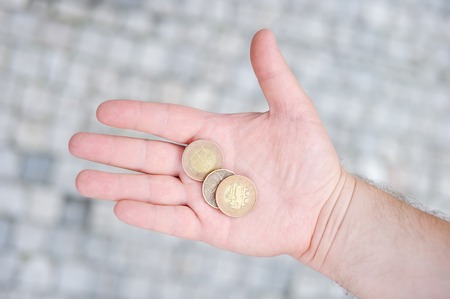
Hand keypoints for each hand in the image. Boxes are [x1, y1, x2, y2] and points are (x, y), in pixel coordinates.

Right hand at [69, 29, 344, 257]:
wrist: (322, 207)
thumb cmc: (311, 158)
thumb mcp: (295, 112)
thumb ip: (273, 76)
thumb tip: (263, 33)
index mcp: (215, 134)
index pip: (168, 120)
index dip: (138, 115)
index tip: (104, 109)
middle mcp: (202, 164)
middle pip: (150, 154)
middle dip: (113, 149)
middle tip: (76, 143)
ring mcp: (203, 196)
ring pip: (153, 189)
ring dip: (118, 185)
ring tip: (82, 180)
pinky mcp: (210, 226)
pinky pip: (174, 221)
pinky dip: (149, 216)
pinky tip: (121, 208)